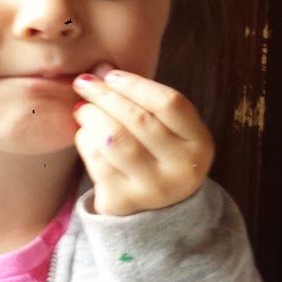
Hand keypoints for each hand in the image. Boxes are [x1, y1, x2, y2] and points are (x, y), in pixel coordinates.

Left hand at [71, 64, 213, 215]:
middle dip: (106, 95)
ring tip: (82, 108)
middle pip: (139, 120)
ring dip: (92, 117)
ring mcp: (152, 189)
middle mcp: (181, 169)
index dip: (137, 84)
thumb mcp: (169, 131)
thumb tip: (101, 69)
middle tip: (84, 83)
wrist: (157, 212)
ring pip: (115, 140)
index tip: (111, 74)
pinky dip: (85, 141)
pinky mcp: (123, 201)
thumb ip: (143, 102)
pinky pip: (97, 161)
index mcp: (199, 144)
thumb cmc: (159, 155)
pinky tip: (85, 133)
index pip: (170, 104)